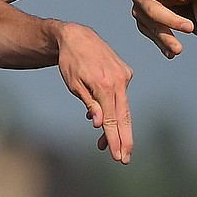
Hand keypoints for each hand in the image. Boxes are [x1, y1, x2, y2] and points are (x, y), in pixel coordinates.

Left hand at [54, 22, 132, 163]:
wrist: (78, 37)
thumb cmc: (71, 62)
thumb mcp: (74, 85)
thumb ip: (89, 104)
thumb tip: (98, 123)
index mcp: (104, 85)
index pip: (111, 119)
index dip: (114, 139)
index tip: (118, 156)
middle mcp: (119, 80)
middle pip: (124, 116)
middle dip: (124, 140)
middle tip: (124, 159)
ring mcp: (124, 76)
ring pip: (124, 108)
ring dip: (118, 128)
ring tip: (111, 146)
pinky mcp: (125, 73)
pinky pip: (121, 97)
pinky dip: (115, 109)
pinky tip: (105, 120)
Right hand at [131, 0, 196, 57]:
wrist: (179, 0)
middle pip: (152, 9)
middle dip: (170, 20)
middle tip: (189, 27)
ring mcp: (141, 12)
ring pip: (153, 27)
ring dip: (166, 39)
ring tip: (178, 49)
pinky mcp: (145, 26)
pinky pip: (154, 38)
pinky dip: (164, 46)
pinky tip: (171, 53)